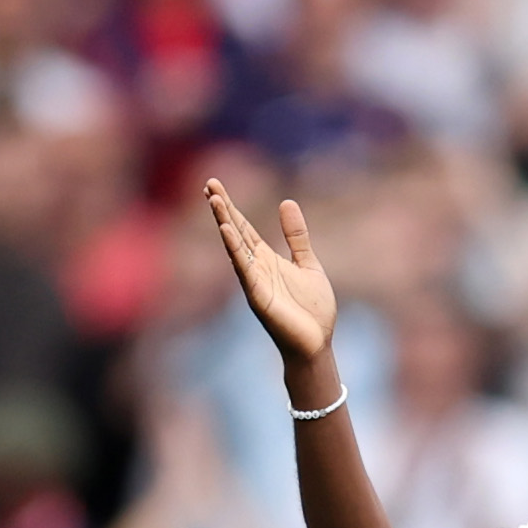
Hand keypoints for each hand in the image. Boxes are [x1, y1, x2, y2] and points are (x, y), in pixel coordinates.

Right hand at [205, 180, 338, 372]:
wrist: (317, 344)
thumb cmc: (312, 310)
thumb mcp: (308, 264)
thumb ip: (296, 236)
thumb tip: (286, 202)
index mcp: (266, 260)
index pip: (244, 228)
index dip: (231, 207)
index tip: (215, 187)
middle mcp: (256, 268)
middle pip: (235, 232)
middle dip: (222, 208)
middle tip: (209, 183)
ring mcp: (254, 282)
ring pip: (235, 247)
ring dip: (224, 223)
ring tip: (214, 199)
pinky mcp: (258, 297)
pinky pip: (244, 270)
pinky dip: (235, 250)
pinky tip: (227, 231)